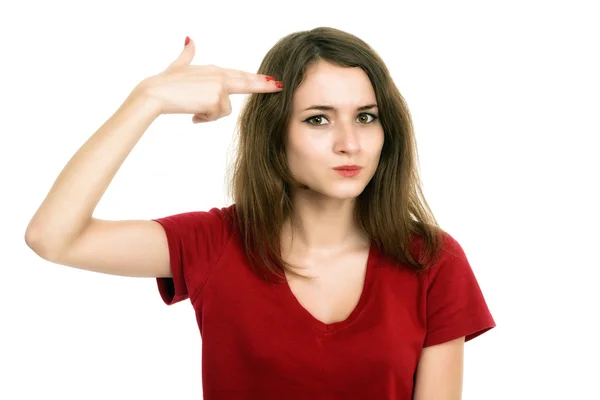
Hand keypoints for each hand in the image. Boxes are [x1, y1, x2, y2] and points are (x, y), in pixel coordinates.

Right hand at [135, 37, 282, 122]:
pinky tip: (193, 116)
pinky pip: (216, 116)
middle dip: (263, 85)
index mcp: (214, 70)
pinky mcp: (216, 99)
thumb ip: (188, 55)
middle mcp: (219, 76)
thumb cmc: (165, 82)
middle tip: (279, 86)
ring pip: (225, 109)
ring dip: (210, 115)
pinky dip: (204, 119)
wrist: (155, 93)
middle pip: (246, 83)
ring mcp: (219, 87)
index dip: (255, 78)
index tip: (270, 80)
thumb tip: (190, 40)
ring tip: (195, 111)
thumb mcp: (179, 65)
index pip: (240, 75)